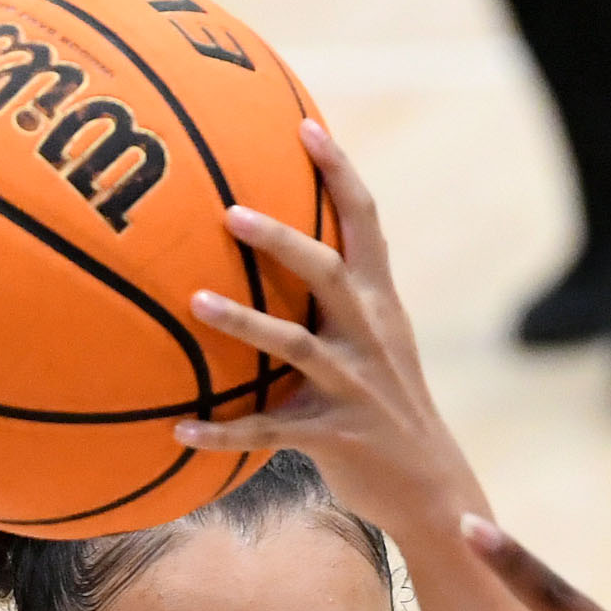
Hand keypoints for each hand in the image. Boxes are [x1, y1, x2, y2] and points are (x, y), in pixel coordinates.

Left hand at [173, 122, 461, 533]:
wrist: (430, 487)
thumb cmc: (388, 407)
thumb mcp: (378, 344)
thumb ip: (339, 299)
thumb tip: (281, 246)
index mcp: (380, 305)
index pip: (365, 223)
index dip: (339, 171)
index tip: (305, 124)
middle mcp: (370, 337)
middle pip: (327, 273)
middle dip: (282, 240)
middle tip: (230, 211)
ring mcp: (352, 387)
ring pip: (294, 345)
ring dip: (243, 323)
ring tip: (195, 302)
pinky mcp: (333, 437)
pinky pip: (268, 432)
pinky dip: (222, 433)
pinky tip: (180, 429)